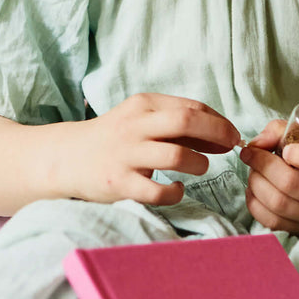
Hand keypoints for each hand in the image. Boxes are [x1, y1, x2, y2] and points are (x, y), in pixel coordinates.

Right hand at [51, 93, 239, 208]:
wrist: (67, 158)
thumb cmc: (114, 138)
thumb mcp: (139, 119)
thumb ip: (175, 123)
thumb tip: (222, 134)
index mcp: (142, 105)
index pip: (191, 107)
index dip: (219, 121)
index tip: (231, 134)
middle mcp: (134, 126)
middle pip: (186, 122)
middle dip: (218, 134)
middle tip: (231, 148)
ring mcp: (126, 155)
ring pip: (177, 156)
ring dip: (199, 164)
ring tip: (198, 168)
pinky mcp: (119, 183)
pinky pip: (158, 191)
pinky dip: (175, 193)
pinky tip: (176, 190)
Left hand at [240, 118, 298, 232]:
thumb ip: (283, 131)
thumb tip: (256, 144)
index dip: (296, 152)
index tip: (284, 148)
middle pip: (292, 184)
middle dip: (262, 165)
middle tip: (250, 154)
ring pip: (279, 204)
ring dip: (256, 183)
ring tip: (254, 171)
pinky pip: (272, 222)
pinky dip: (255, 203)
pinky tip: (255, 189)